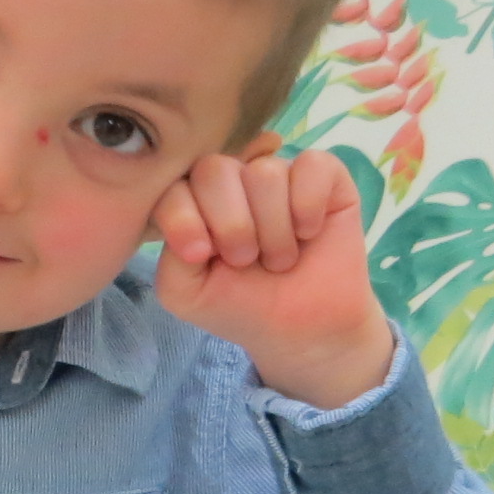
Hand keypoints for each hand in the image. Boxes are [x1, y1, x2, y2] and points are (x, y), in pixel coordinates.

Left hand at [152, 145, 392, 408]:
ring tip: (281, 259)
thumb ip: (170, 259)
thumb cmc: (242, 306)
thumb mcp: (185, 294)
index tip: (202, 256)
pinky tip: (309, 232)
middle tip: (247, 260)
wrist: (304, 329)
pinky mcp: (323, 174)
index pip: (175, 187)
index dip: (185, 221)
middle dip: (232, 226)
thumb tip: (195, 230)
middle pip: (214, 169)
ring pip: (264, 172)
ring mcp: (277, 172)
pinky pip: (312, 164)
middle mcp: (233, 180)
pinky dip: (308, 205)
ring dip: (274, 230)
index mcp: (193, 201)